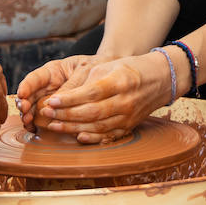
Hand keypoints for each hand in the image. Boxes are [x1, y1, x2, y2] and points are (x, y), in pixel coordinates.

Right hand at [15, 55, 96, 131]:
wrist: (107, 76)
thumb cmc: (95, 69)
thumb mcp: (84, 73)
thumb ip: (71, 87)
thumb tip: (54, 104)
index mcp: (53, 72)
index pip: (35, 78)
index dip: (26, 86)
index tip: (21, 94)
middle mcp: (48, 86)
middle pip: (30, 95)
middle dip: (24, 103)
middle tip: (24, 111)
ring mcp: (49, 99)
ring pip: (33, 107)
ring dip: (28, 115)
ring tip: (28, 122)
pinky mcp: (55, 112)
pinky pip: (42, 118)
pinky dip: (36, 124)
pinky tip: (33, 129)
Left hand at [22, 50, 175, 143]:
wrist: (159, 80)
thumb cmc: (127, 69)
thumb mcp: (107, 66)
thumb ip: (86, 80)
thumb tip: (61, 95)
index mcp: (119, 81)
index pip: (90, 93)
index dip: (69, 99)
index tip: (51, 100)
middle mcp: (125, 101)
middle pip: (91, 112)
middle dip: (66, 114)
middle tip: (46, 113)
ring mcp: (128, 117)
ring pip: (97, 126)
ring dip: (73, 127)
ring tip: (53, 124)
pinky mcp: (129, 127)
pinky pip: (108, 137)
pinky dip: (92, 139)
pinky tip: (77, 137)